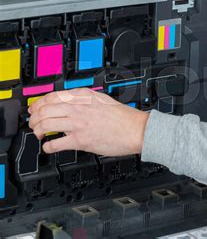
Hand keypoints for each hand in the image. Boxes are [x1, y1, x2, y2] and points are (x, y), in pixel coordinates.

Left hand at [28, 88, 148, 155]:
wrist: (136, 130)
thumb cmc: (124, 117)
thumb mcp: (103, 99)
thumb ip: (85, 100)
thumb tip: (70, 103)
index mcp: (84, 96)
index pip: (52, 96)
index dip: (39, 103)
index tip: (35, 108)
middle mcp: (78, 108)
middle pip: (45, 110)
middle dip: (34, 118)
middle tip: (34, 123)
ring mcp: (78, 124)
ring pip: (45, 124)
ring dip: (37, 130)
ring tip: (39, 134)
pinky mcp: (80, 140)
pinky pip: (55, 144)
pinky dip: (47, 146)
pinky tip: (49, 147)